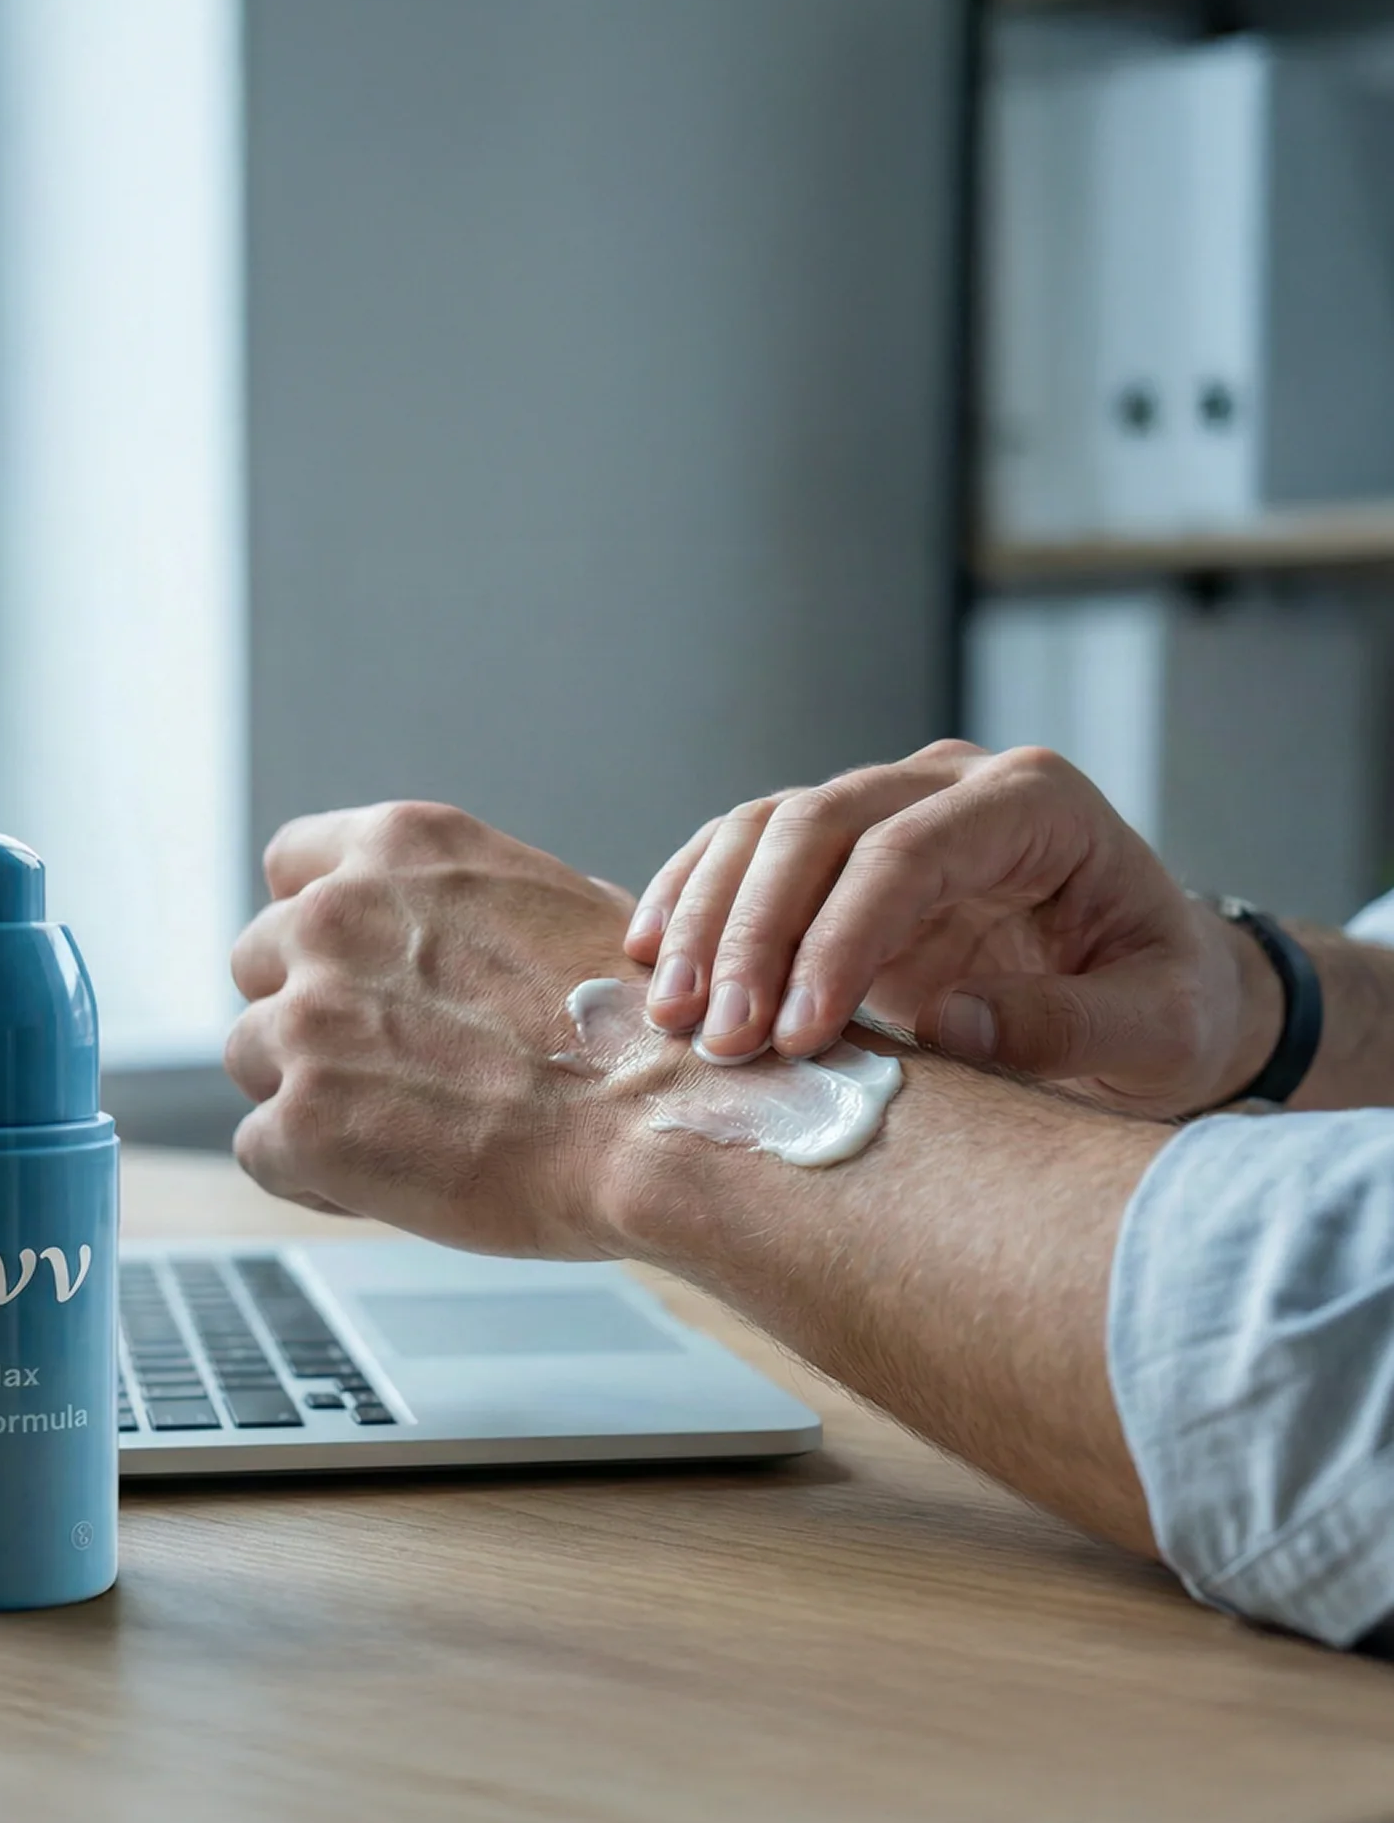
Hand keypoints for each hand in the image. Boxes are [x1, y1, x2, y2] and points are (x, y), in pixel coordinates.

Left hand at [223, 802, 663, 1257]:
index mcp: (396, 849)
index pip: (290, 865)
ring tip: (407, 1131)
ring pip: (252, 1055)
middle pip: (259, 962)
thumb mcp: (548, 902)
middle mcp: (333, 917)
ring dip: (309, 1093)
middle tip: (389, 1066)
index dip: (314, 926)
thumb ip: (451, 907)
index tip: (345, 970)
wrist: (671, 1125)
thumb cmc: (642, 1029)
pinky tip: (392, 1184)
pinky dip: (313, 1175)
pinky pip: (261, 1150)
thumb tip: (422, 933)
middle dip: (309, 1010)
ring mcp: (307, 1019)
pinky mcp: (301, 1120)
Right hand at [619, 740, 1264, 1118]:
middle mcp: (950, 785)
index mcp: (1037, 804)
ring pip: (761, 830)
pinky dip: (688, 902)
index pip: (906, 852)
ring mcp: (886, 809)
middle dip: (750, 933)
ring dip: (703, 921)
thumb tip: (944, 1025)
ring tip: (673, 1017)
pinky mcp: (836, 854)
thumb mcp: (1163, 1032)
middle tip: (717, 1037)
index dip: (837, 939)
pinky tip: (652, 964)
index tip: (796, 1032)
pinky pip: (741, 852)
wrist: (1154, 986)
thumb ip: (1071, 1026)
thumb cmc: (1169, 1003)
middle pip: (814, 825)